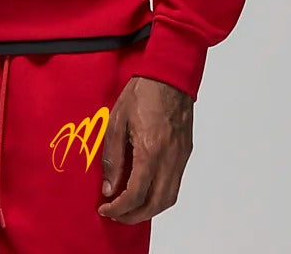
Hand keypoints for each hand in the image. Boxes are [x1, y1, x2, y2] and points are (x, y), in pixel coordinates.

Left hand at [98, 75, 193, 223]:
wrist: (170, 75)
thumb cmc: (143, 92)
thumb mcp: (117, 120)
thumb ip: (113, 156)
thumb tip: (110, 187)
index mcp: (150, 149)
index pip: (136, 194)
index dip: (119, 207)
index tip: (105, 208)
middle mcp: (169, 158)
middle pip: (155, 204)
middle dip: (133, 216)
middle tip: (115, 214)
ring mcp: (180, 157)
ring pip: (168, 199)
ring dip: (148, 210)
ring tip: (129, 208)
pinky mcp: (185, 153)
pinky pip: (175, 185)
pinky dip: (160, 196)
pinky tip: (145, 191)